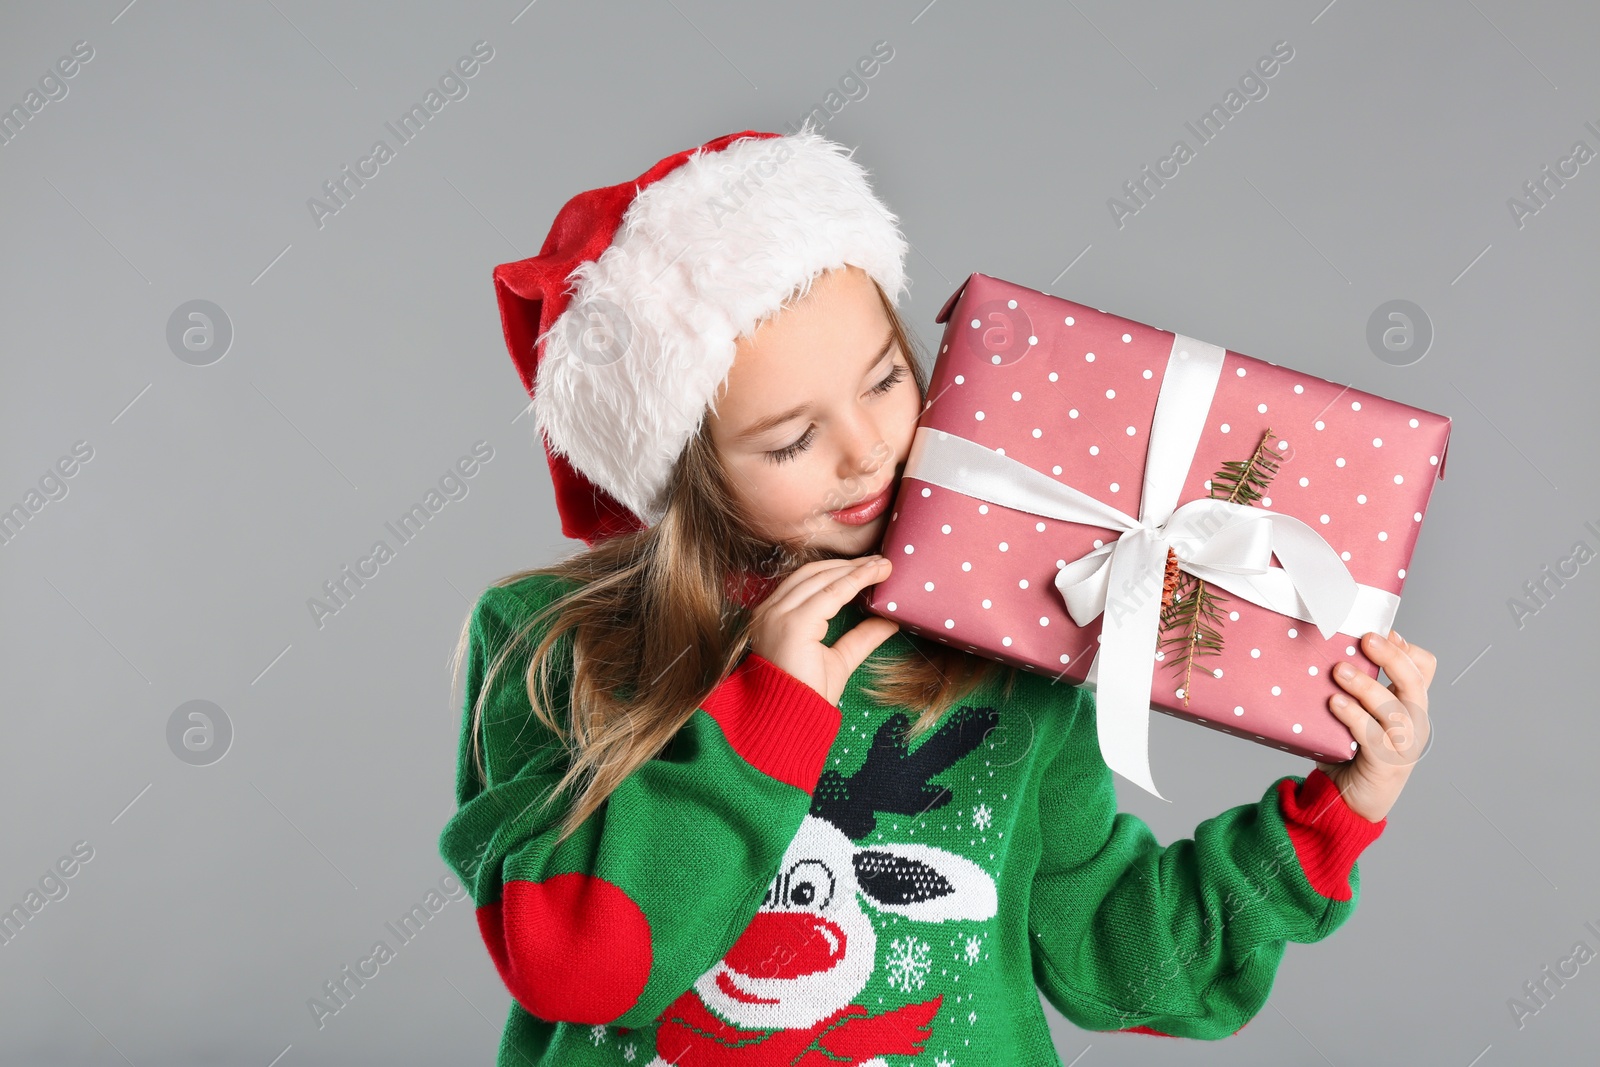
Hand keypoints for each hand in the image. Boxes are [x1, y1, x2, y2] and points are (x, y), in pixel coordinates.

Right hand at [746, 555, 899, 705]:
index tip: (868, 566)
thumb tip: (889, 621)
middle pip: (812, 573)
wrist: (788, 722)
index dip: (838, 570)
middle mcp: (770, 611)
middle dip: (848, 564)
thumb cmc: (806, 696)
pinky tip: (875, 575)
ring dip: (855, 568)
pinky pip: (830, 592)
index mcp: (774, 616)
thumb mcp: (839, 658)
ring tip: (883, 565)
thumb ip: (860, 637)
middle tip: (880, 561)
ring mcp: (778, 615)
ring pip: (822, 578)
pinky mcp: (793, 623)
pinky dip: (855, 580)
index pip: (806, 582)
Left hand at [1314, 629, 1435, 822]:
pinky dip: (1353, 717)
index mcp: (1409, 707)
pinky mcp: (1385, 765)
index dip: (1407, 649)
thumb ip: (1352, 690)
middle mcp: (1412, 724)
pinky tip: (1334, 703)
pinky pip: (1372, 736)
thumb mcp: (1357, 715)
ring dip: (1367, 686)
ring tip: (1339, 670)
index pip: (1424, 670)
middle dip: (1392, 658)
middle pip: (1414, 684)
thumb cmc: (1350, 753)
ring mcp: (1402, 746)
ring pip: (1394, 709)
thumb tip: (1325, 653)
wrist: (1349, 802)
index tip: (1385, 631)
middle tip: (1366, 639)